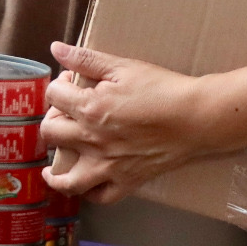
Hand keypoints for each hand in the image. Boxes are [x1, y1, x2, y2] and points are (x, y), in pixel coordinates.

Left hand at [40, 41, 218, 203]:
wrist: (196, 117)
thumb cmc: (162, 89)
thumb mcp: (123, 66)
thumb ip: (86, 58)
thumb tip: (56, 48)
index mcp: (89, 108)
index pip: (53, 95)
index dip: (59, 85)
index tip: (70, 82)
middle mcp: (92, 140)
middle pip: (51, 133)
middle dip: (51, 120)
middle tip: (63, 116)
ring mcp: (108, 166)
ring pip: (67, 180)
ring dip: (54, 174)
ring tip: (51, 168)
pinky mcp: (126, 181)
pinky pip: (100, 197)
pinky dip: (88, 194)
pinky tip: (85, 184)